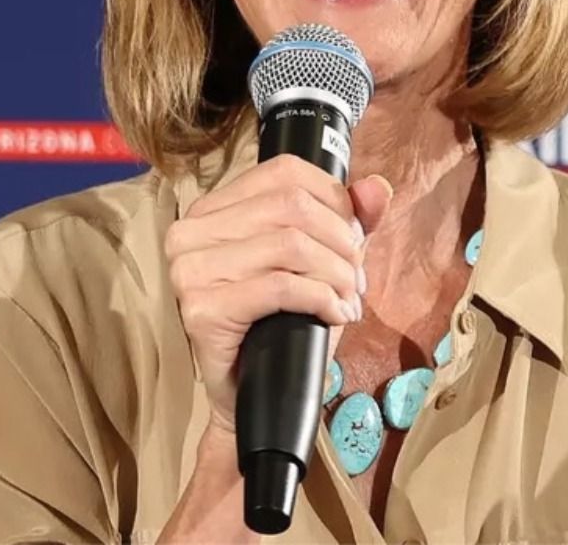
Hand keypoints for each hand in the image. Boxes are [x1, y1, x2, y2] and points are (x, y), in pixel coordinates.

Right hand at [164, 155, 392, 433]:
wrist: (254, 396)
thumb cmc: (282, 325)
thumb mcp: (319, 264)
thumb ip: (346, 221)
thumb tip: (377, 186)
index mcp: (210, 210)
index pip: (283, 173)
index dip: (334, 200)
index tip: (353, 239)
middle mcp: (189, 232)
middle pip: (292, 207)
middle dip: (341, 243)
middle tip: (356, 280)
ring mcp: (190, 270)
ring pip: (290, 244)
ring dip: (337, 274)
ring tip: (348, 300)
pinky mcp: (202, 309)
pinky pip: (281, 286)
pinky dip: (322, 299)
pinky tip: (335, 315)